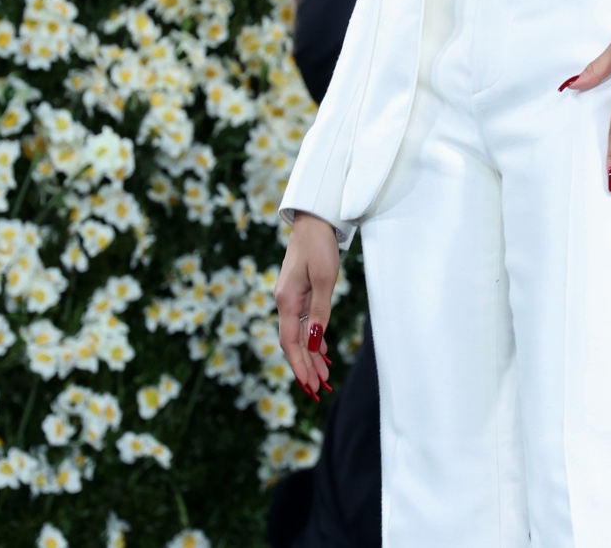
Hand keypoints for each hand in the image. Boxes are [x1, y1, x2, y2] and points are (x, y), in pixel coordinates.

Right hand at [274, 212, 336, 399]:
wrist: (314, 220)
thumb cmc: (319, 246)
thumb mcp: (325, 279)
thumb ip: (320, 311)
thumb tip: (315, 343)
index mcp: (287, 301)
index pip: (291, 343)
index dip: (300, 366)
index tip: (309, 387)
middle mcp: (285, 302)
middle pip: (294, 343)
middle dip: (306, 367)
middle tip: (319, 390)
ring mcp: (290, 297)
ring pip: (299, 334)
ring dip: (311, 356)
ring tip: (323, 377)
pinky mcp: (298, 292)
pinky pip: (304, 322)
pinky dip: (313, 339)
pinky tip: (321, 350)